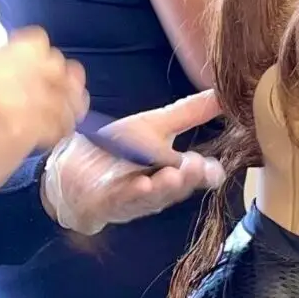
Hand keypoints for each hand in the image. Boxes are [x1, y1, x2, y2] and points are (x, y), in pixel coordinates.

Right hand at [0, 28, 86, 209]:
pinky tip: (52, 138)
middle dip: (62, 82)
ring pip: (64, 95)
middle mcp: (5, 73)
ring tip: (59, 121)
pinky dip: (60, 131)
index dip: (47, 58)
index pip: (38, 40)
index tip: (45, 75)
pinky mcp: (27, 128)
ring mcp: (18, 100)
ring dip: (67, 109)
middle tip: (59, 99)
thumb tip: (41, 72)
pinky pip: (60, 123)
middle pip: (56, 64)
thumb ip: (4, 71)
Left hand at [44, 89, 225, 235]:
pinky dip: (133, 193)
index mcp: (172, 171)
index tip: (215, 168)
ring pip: (153, 195)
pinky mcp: (109, 203)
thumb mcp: (155, 126)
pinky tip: (142, 184)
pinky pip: (123, 199)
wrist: (74, 171)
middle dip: (188, 178)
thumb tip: (224, 94)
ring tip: (173, 177)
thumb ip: (190, 113)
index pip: (196, 174)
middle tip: (196, 167)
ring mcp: (134, 199)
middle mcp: (158, 188)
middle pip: (177, 186)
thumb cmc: (118, 152)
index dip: (206, 173)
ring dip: (164, 187)